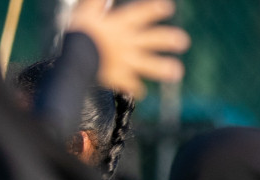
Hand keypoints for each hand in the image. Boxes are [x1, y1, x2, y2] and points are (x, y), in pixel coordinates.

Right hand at [66, 0, 190, 99]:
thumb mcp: (87, 11)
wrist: (76, 59)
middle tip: (184, 43)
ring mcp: (125, 61)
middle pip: (155, 40)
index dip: (157, 10)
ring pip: (150, 64)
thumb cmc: (79, 32)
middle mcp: (129, 41)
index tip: (168, 9)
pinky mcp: (118, 77)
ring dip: (163, 68)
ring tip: (177, 72)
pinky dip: (136, 88)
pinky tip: (141, 91)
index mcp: (122, 23)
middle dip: (170, 40)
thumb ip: (97, 2)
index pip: (144, 13)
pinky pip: (130, 84)